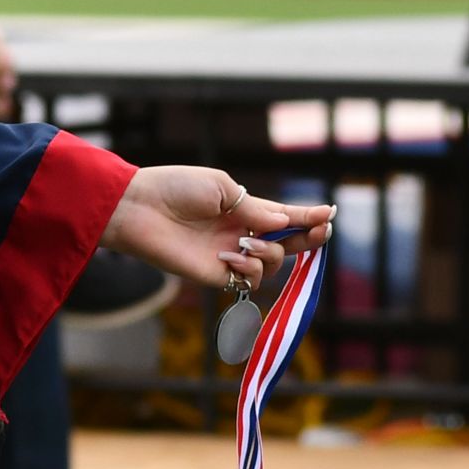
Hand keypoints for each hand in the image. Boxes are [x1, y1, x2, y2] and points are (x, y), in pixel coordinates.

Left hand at [99, 165, 333, 290]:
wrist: (140, 208)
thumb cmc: (176, 188)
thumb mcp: (222, 188)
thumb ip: (256, 208)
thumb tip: (286, 220)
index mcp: (242, 208)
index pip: (282, 216)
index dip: (307, 217)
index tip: (329, 215)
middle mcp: (240, 233)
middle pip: (286, 243)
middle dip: (307, 239)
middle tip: (321, 233)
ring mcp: (230, 255)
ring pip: (272, 263)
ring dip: (270, 252)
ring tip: (246, 241)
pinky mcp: (217, 274)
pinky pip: (249, 280)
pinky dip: (249, 268)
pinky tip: (231, 256)